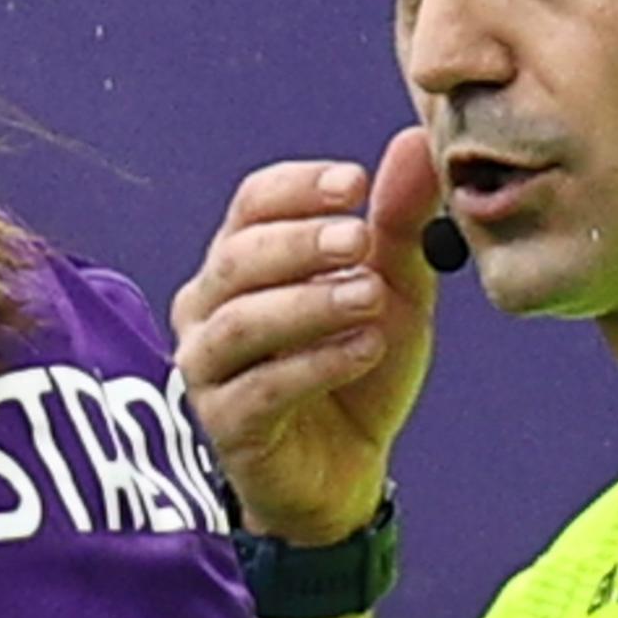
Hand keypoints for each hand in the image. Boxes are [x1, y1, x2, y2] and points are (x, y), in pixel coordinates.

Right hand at [170, 127, 440, 545]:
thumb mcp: (390, 290)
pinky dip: (316, 364)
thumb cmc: (352, 372)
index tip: (353, 183)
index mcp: (240, 265)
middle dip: (299, 243)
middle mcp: (208, 309)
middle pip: (237, 258)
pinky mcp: (227, 425)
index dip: (298, 188)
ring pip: (241, 323)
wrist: (342, 473)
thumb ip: (397, 224)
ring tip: (369, 296)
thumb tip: (411, 144)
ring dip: (308, 303)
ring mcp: (207, 369)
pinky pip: (262, 388)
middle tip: (359, 238)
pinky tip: (364, 349)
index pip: (250, 205)